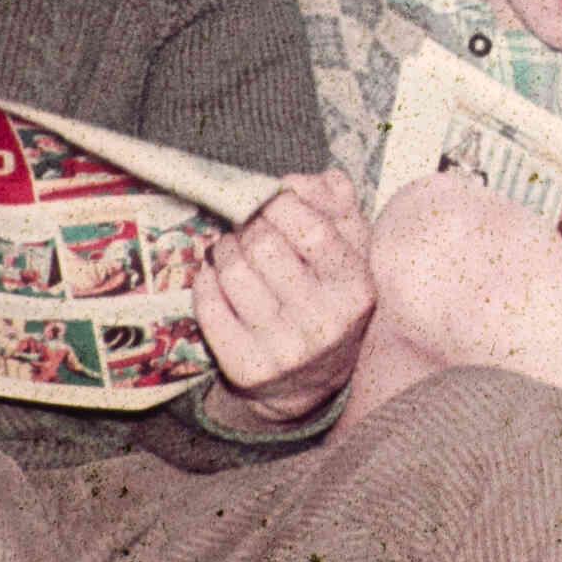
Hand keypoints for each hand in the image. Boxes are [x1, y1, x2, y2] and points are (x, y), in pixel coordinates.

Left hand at [194, 171, 376, 429]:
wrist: (311, 378)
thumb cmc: (329, 295)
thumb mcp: (349, 248)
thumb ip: (334, 202)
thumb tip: (294, 183)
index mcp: (355, 288)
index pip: (314, 232)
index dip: (283, 205)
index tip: (270, 200)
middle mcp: (325, 323)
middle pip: (265, 247)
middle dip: (248, 226)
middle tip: (247, 226)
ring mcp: (285, 350)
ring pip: (233, 273)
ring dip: (224, 249)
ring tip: (231, 248)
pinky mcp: (247, 367)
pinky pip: (209, 306)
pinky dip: (206, 281)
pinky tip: (216, 277)